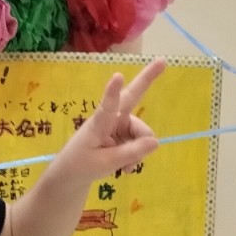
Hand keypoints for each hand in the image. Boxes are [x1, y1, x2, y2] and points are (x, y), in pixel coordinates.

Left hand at [53, 59, 165, 184]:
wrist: (73, 174)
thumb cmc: (82, 165)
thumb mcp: (106, 163)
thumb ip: (130, 152)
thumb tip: (156, 142)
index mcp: (99, 123)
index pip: (107, 106)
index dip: (113, 91)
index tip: (118, 76)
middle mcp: (112, 118)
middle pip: (132, 96)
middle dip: (148, 79)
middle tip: (162, 60)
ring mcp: (119, 124)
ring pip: (143, 134)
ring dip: (139, 152)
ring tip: (126, 167)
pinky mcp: (124, 132)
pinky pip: (141, 143)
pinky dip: (137, 156)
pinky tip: (127, 168)